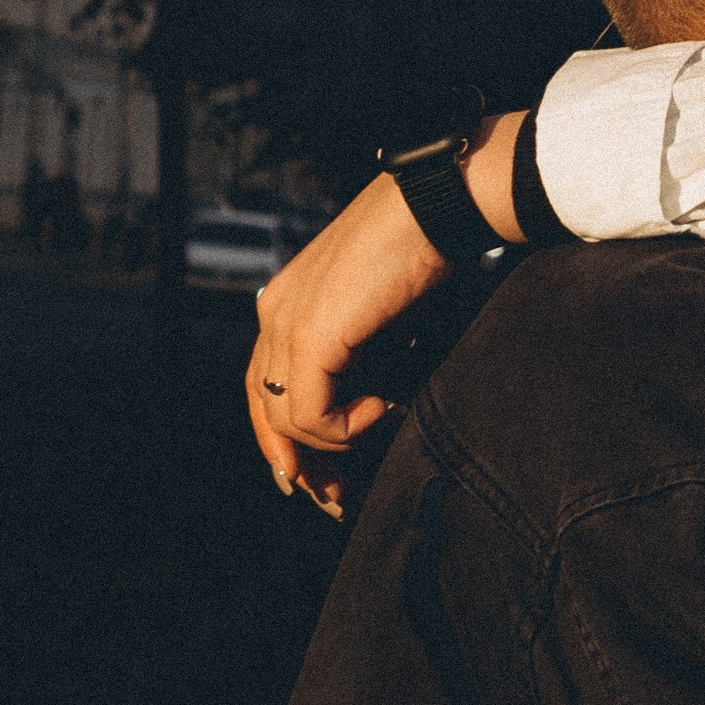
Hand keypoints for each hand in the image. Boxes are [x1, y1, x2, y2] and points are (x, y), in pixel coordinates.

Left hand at [244, 111, 526, 492]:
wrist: (437, 205)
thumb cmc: (425, 249)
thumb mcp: (382, 313)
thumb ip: (361, 353)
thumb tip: (367, 403)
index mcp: (286, 303)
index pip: (268, 388)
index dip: (288, 439)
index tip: (317, 480)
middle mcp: (274, 312)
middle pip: (266, 411)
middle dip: (300, 461)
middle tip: (334, 498)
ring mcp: (286, 324)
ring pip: (288, 420)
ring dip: (338, 439)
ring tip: (385, 416)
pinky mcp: (310, 337)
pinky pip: (310, 415)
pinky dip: (347, 426)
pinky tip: (385, 405)